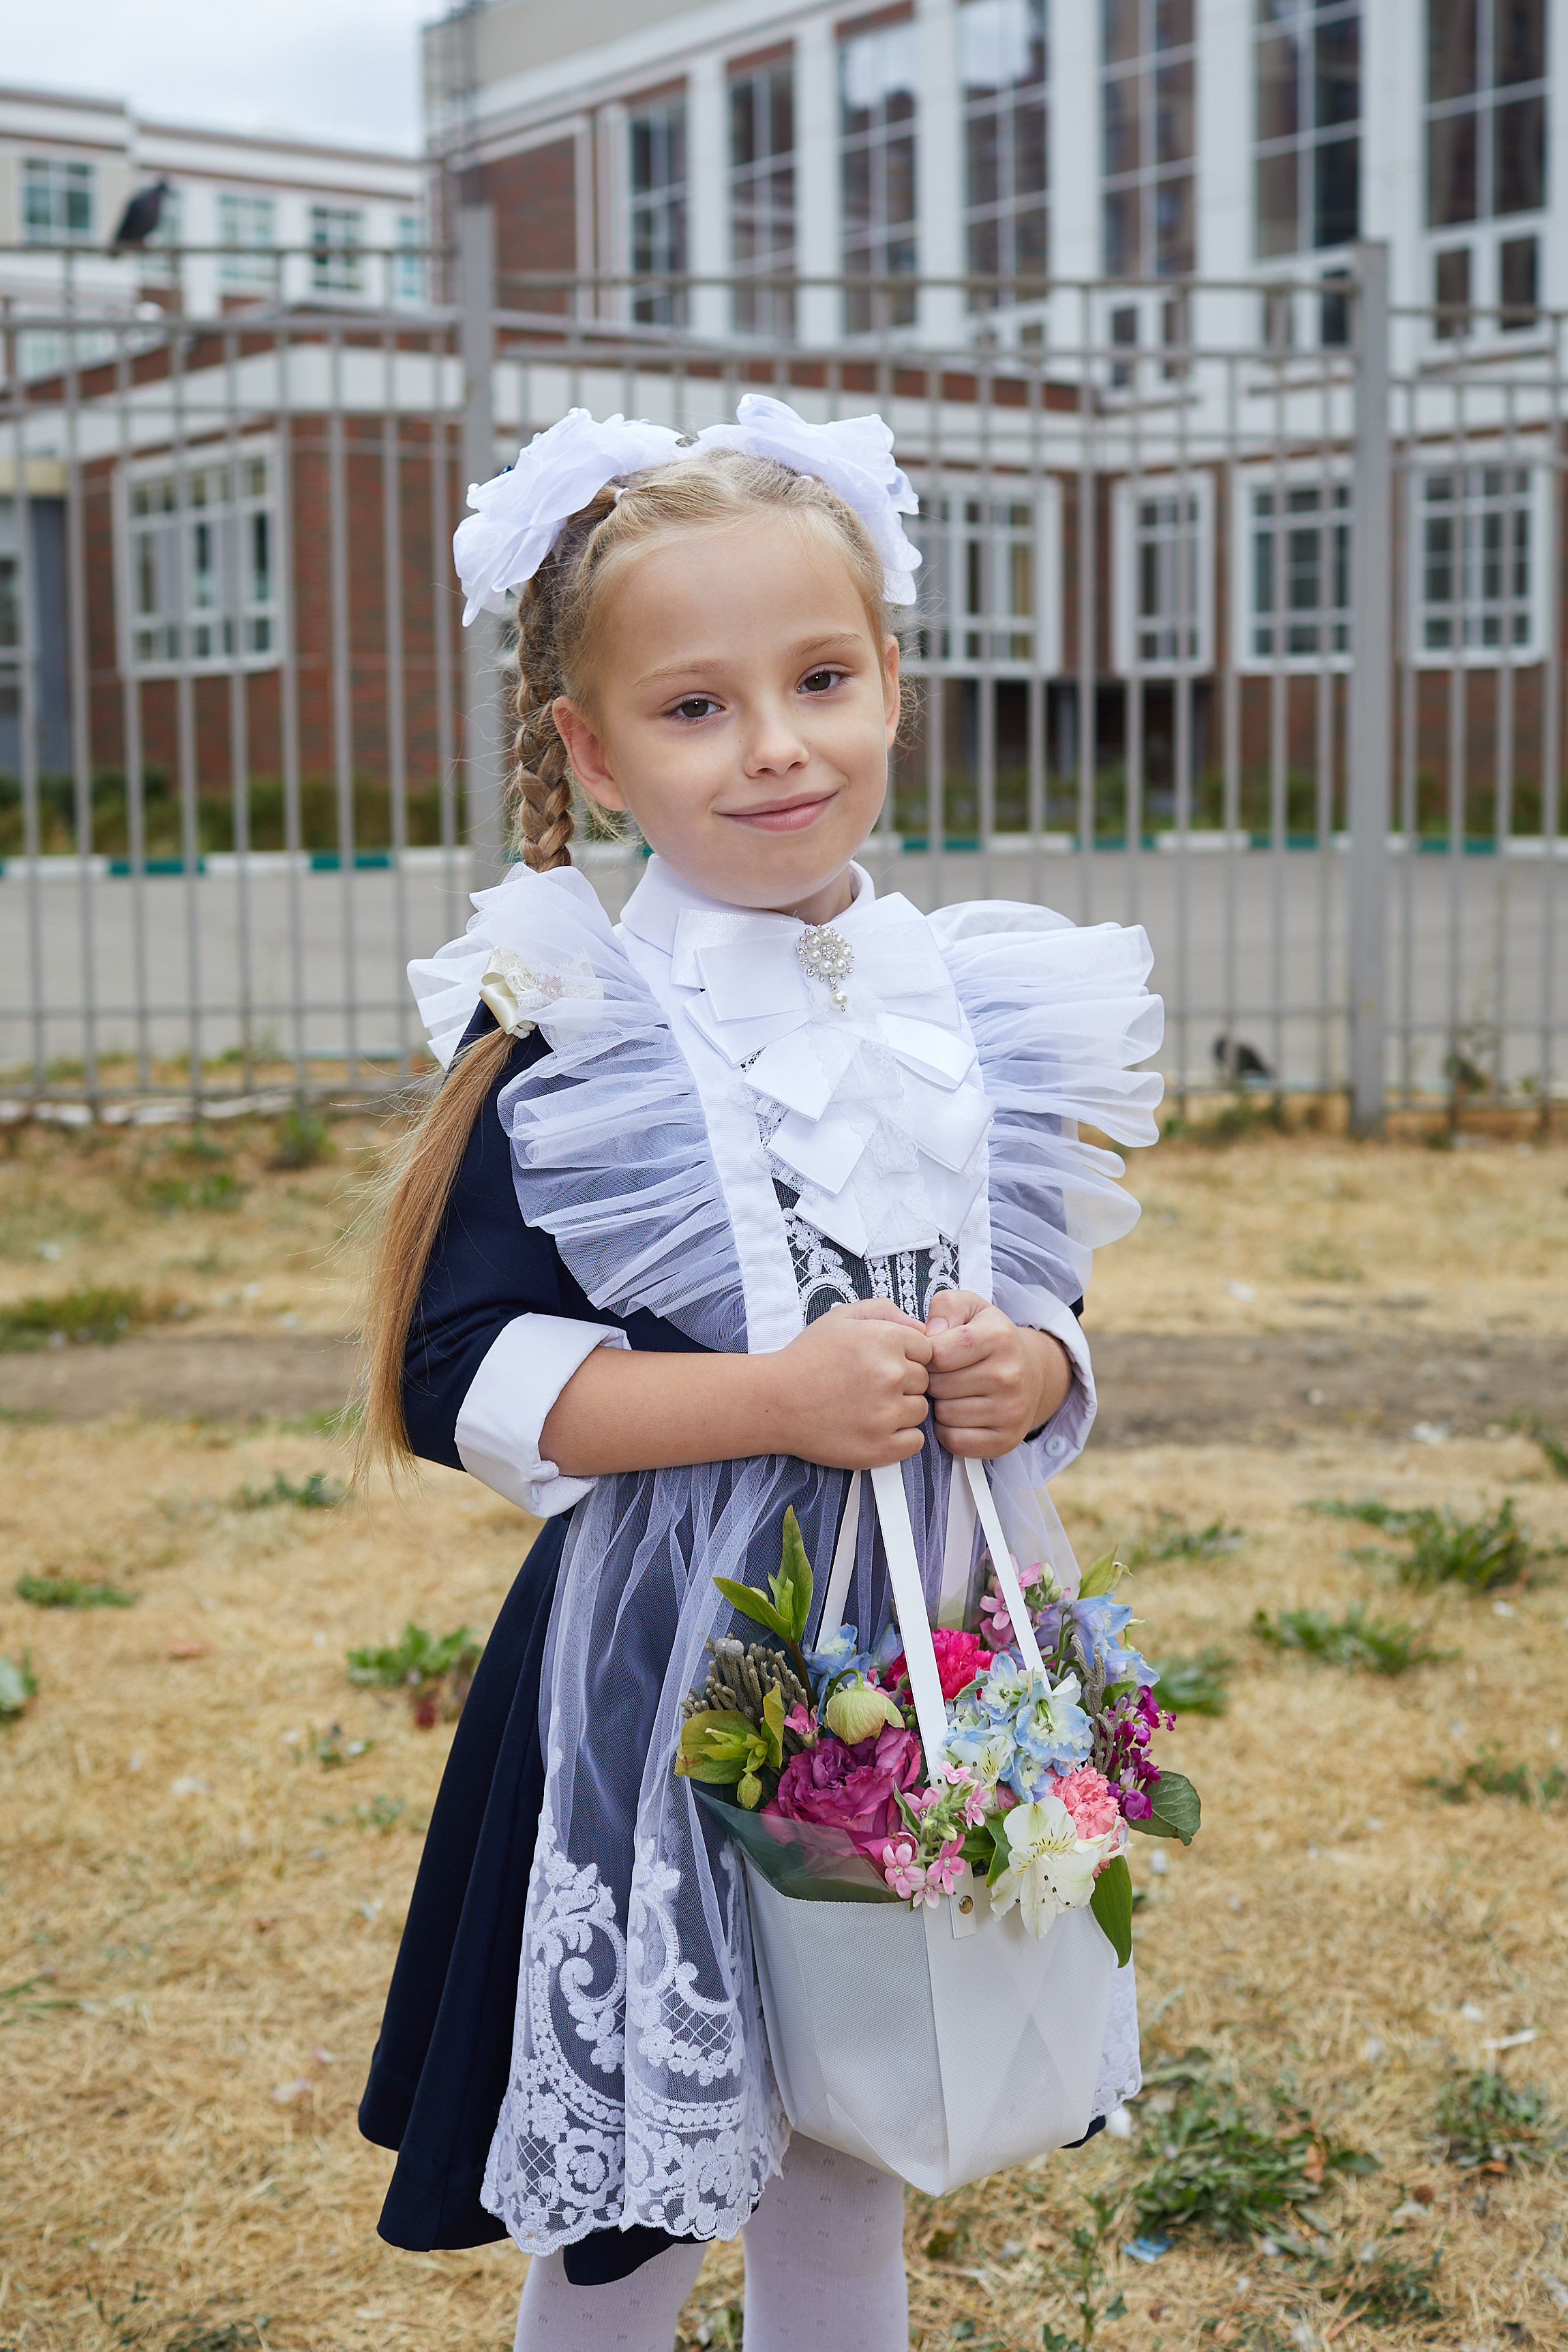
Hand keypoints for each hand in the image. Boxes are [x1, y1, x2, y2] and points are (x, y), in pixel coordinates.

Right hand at [764, 1299, 931, 1467]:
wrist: (774, 1401)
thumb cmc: (807, 1359)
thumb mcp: (841, 1318)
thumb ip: (884, 1311)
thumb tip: (921, 1327)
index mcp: (886, 1339)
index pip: (927, 1350)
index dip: (906, 1357)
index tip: (881, 1364)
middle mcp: (891, 1374)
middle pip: (924, 1381)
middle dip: (902, 1383)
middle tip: (868, 1386)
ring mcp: (886, 1413)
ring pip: (920, 1411)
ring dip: (901, 1410)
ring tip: (867, 1406)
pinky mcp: (880, 1447)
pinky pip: (914, 1442)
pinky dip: (900, 1438)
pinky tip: (874, 1428)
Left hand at [924, 1290, 1070, 1458]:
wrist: (1031, 1372)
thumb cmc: (988, 1338)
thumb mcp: (971, 1308)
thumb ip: (946, 1305)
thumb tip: (929, 1333)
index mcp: (999, 1337)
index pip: (937, 1354)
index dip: (926, 1355)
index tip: (934, 1353)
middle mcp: (1010, 1375)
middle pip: (938, 1386)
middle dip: (932, 1380)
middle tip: (945, 1375)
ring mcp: (1011, 1411)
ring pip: (944, 1415)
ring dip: (940, 1406)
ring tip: (953, 1392)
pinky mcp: (1006, 1440)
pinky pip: (955, 1441)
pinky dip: (949, 1430)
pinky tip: (960, 1413)